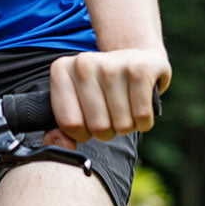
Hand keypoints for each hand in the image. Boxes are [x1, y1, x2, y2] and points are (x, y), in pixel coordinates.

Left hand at [46, 48, 170, 146]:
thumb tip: (63, 146)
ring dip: (126, 125)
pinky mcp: (140, 70)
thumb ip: (62, 129)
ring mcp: (112, 64)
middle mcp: (83, 63)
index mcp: (61, 70)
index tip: (88, 120)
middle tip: (109, 112)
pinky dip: (143, 121)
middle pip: (98, 127)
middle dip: (107, 130)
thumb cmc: (101, 88)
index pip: (69, 124)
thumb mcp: (76, 102)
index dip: (82, 133)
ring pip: (122, 125)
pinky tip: (138, 104)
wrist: (136, 58)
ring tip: (124, 106)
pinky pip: (142, 117)